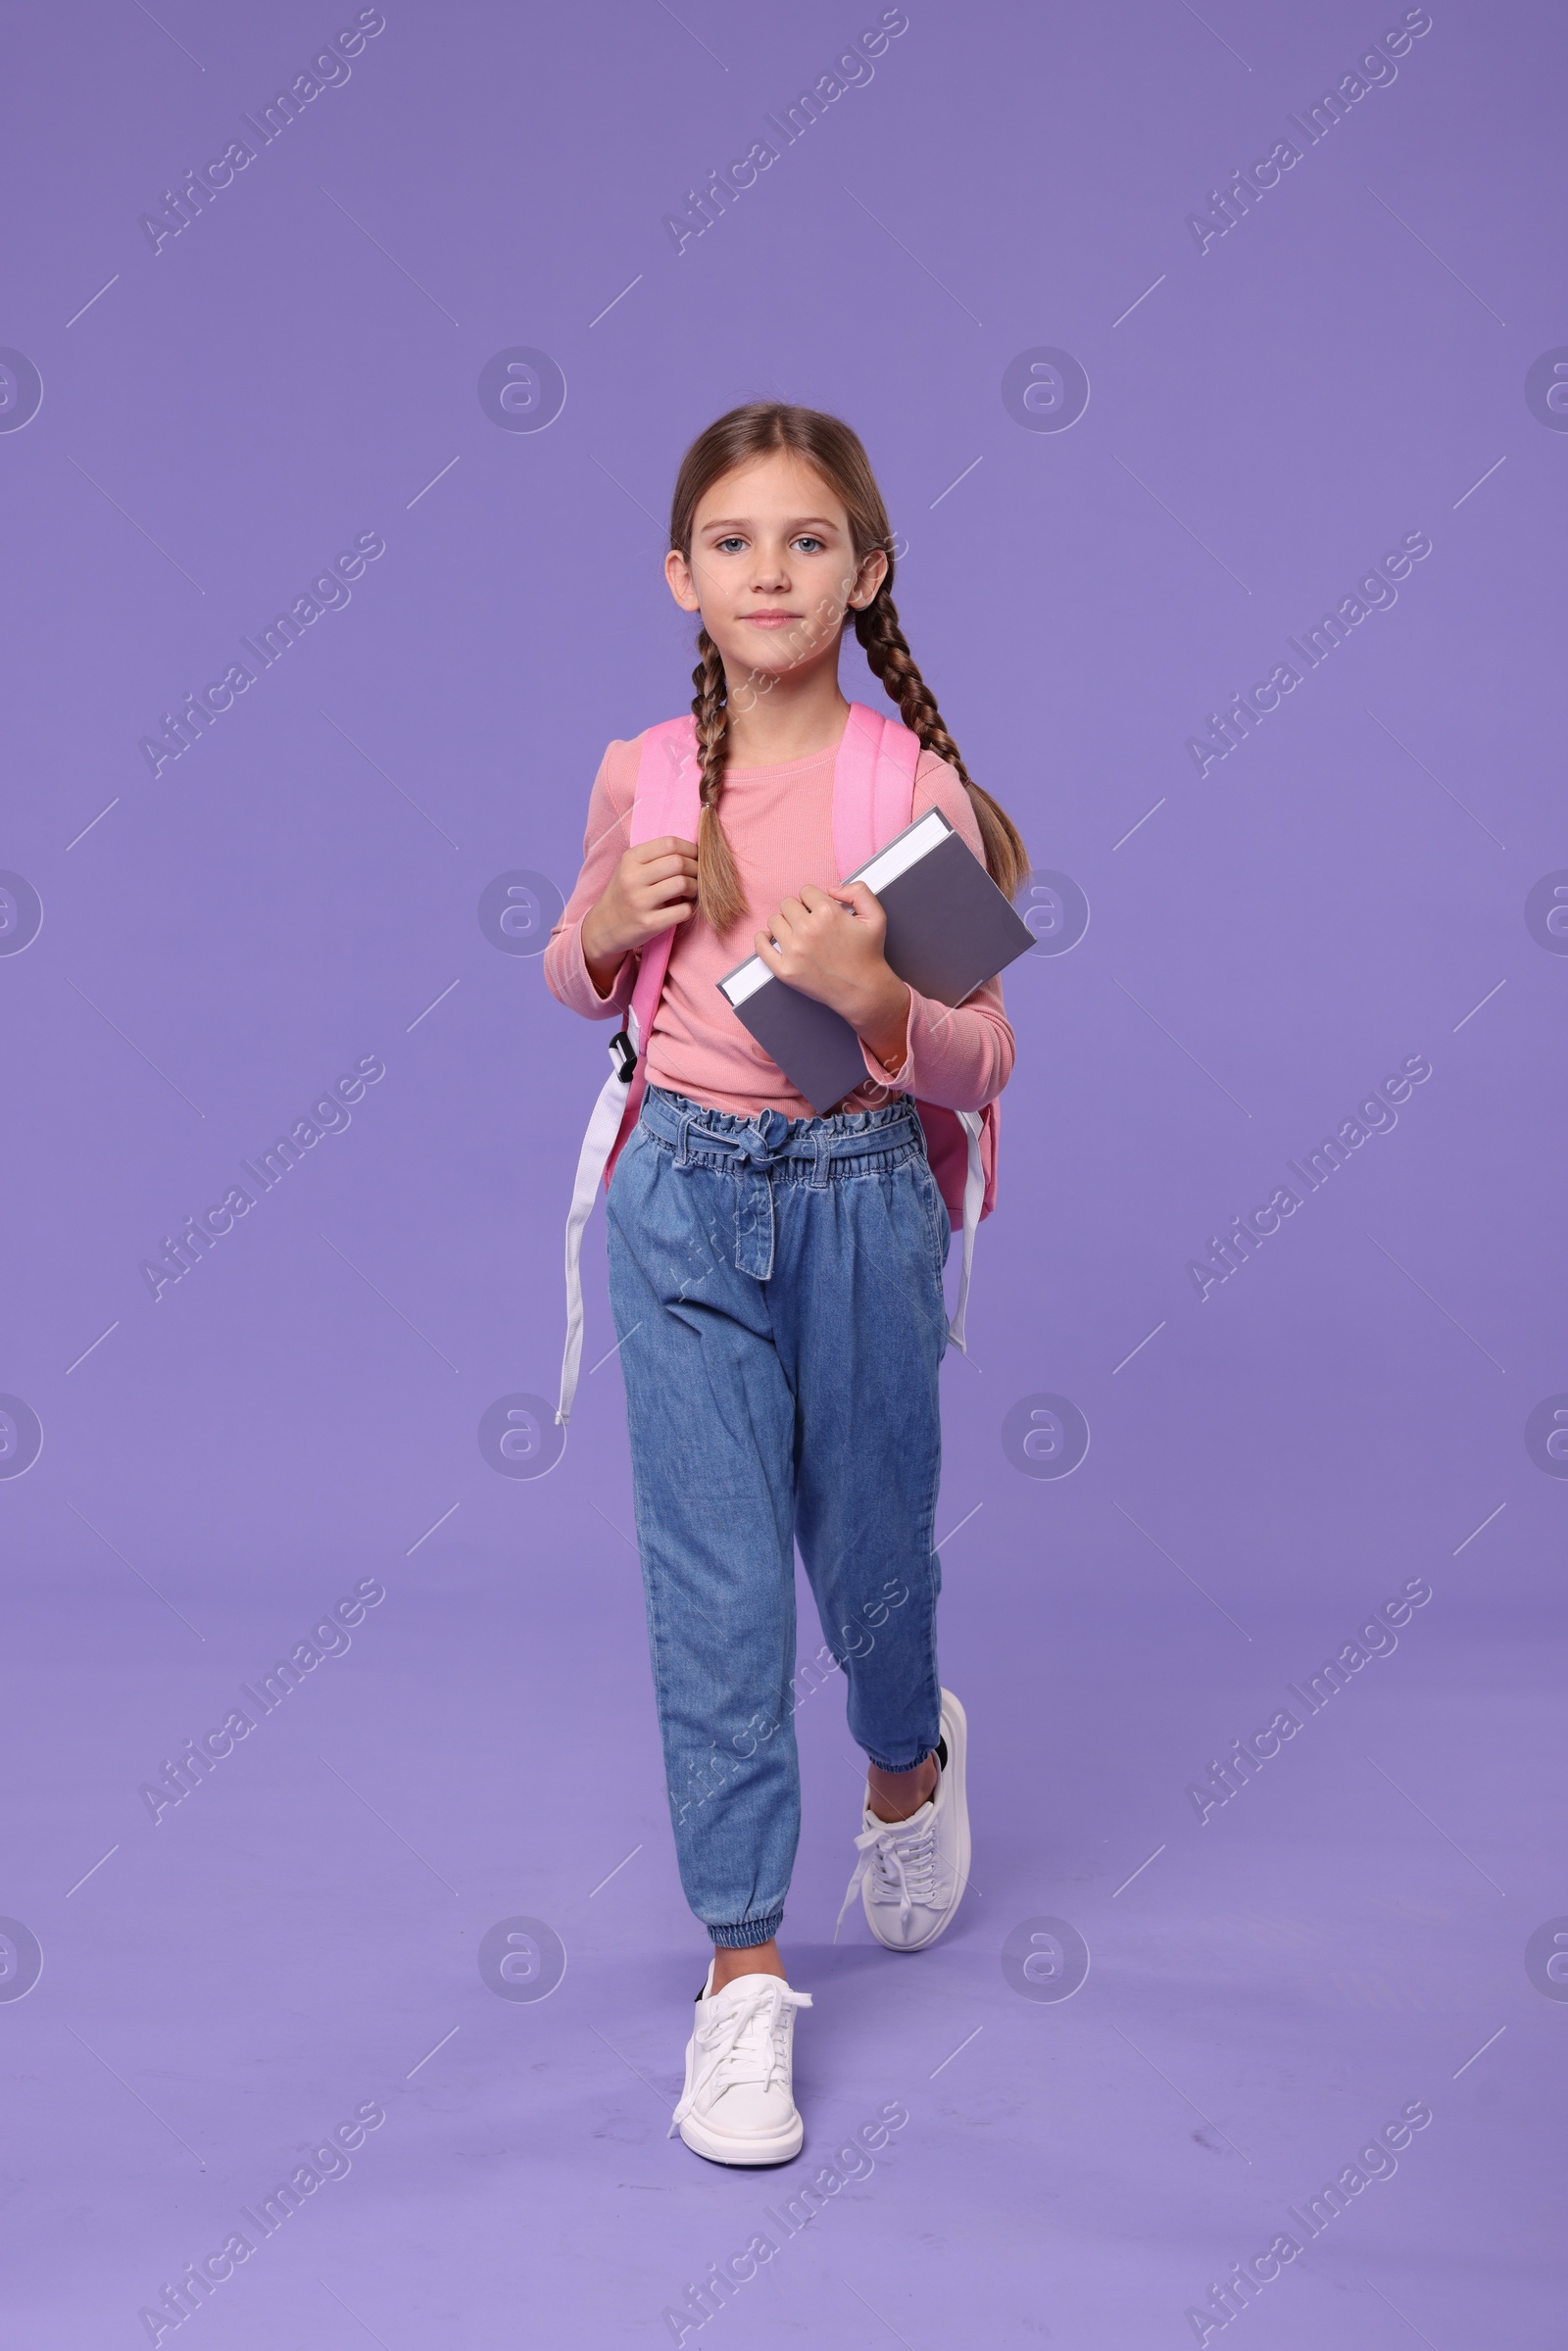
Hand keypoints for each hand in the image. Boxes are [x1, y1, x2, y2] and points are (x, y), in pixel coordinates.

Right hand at [580, 836, 698, 992]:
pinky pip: (683, 911)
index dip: (690, 848)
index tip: (695, 857)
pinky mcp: (648, 924)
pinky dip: (690, 908)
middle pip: (679, 862)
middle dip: (696, 868)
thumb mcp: (630, 868)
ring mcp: (639, 901)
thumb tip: (694, 850)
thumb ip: (655, 856)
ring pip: (683, 883)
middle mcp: (632, 878)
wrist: (602, 927)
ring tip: (691, 892)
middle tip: (697, 876)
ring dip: (695, 887)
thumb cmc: (624, 893)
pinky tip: (684, 908)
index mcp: (630, 859)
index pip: (669, 843)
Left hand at [753, 882, 911, 1073]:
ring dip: (784, 923)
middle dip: (798, 910)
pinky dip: (762, 940)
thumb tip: (832, 888)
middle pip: (787, 904)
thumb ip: (859, 891)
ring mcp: (794, 951)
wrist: (863, 990)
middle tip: (809, 923)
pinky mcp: (784, 969)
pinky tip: (770, 939)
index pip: (806, 891)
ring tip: (797, 933)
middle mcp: (808, 929)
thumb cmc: (868, 954)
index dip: (814, 899)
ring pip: (774, 921)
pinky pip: (761, 946)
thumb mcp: (876, 916)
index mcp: (828, 913)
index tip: (819, 911)